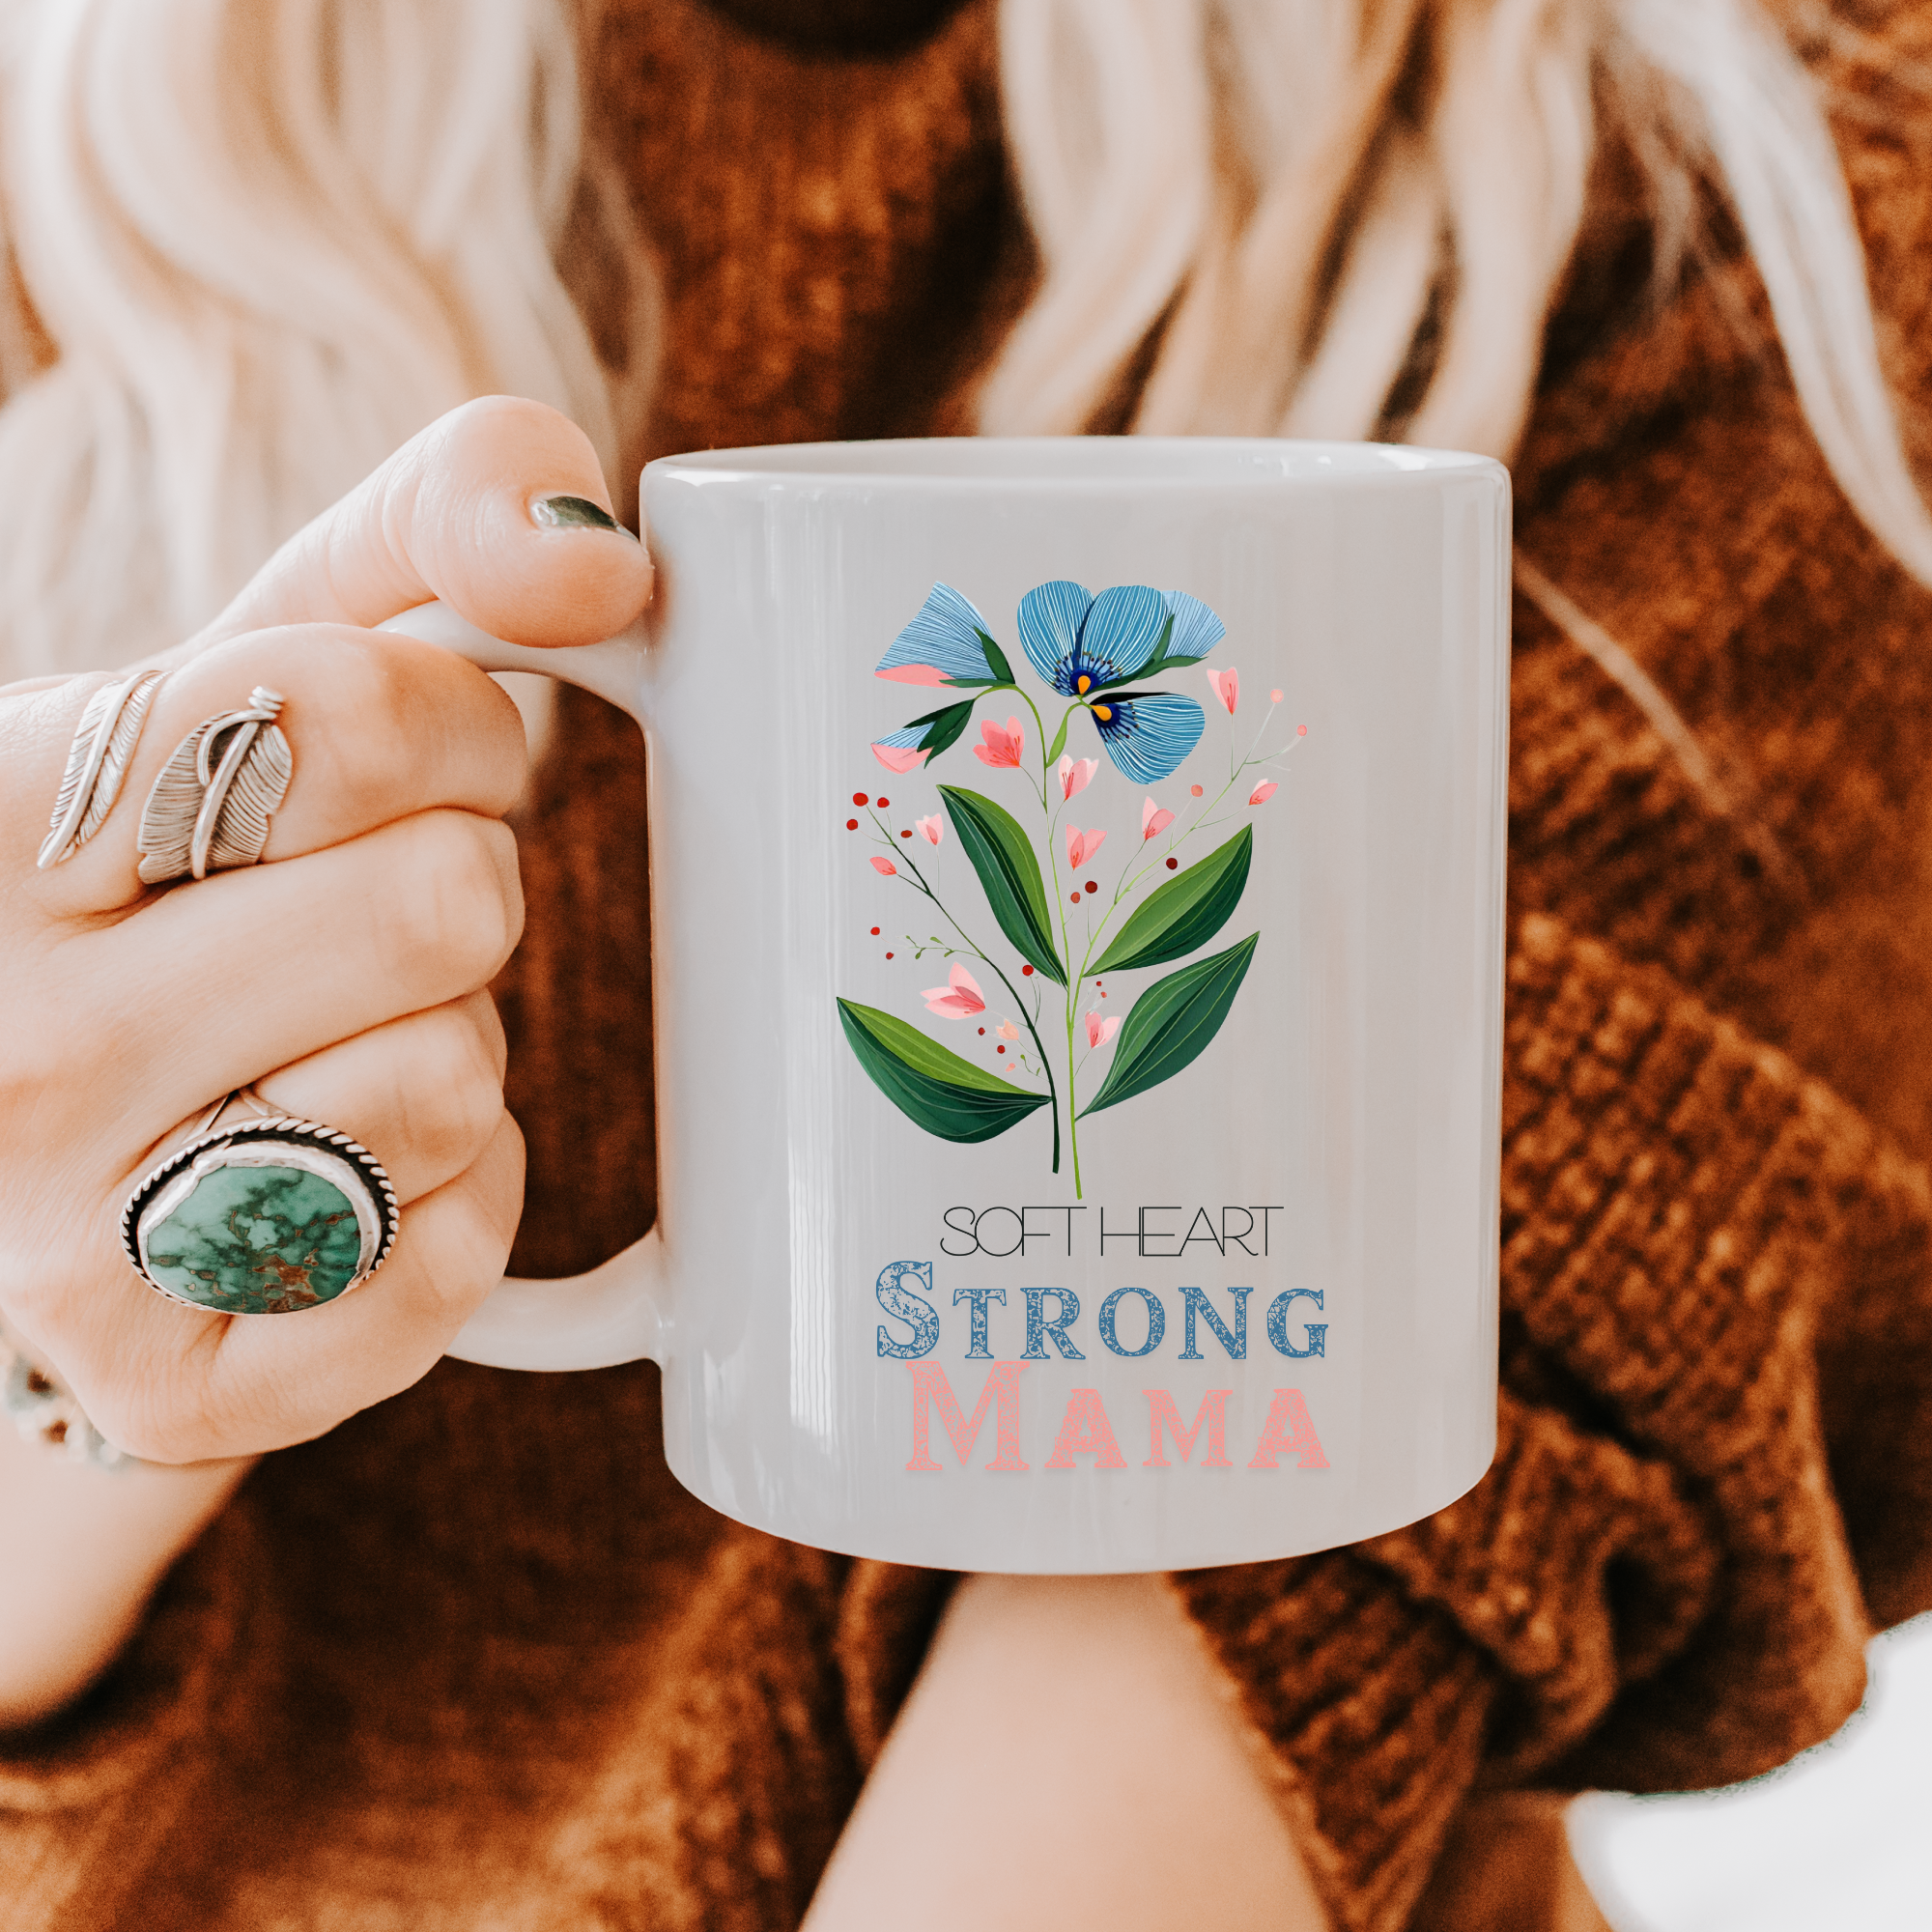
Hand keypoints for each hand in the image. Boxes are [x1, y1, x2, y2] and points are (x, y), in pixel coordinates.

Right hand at [0, 396, 652, 1463]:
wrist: (42, 1072)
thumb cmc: (194, 844)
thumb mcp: (273, 638)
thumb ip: (442, 516)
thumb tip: (609, 562)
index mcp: (2, 813)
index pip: (357, 714)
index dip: (450, 724)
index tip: (397, 758)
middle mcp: (5, 1040)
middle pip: (444, 905)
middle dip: (456, 886)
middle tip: (359, 911)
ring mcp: (67, 1241)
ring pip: (452, 1087)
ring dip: (450, 1044)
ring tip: (330, 1033)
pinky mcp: (169, 1383)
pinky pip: (445, 1271)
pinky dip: (450, 1206)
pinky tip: (350, 1164)